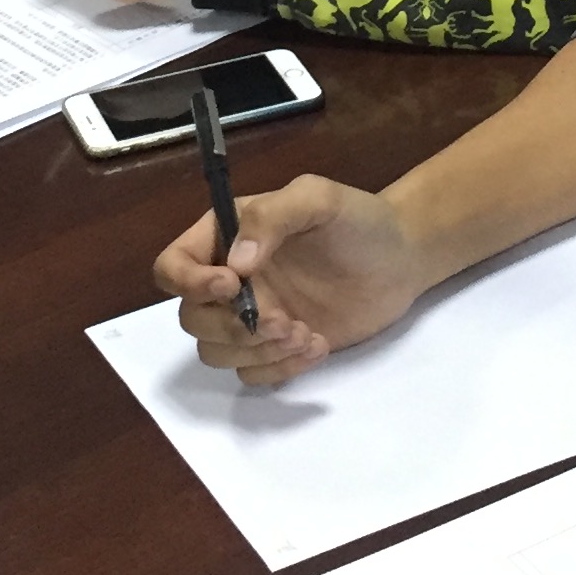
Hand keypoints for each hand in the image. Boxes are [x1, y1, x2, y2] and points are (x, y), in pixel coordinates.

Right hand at [152, 174, 431, 384]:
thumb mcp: (318, 199)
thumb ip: (274, 217)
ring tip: (304, 332)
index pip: (173, 266)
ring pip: (217, 352)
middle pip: (192, 319)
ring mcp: (253, 318)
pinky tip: (318, 344)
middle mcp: (230, 280)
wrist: (402, 259)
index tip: (232, 286)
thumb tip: (236, 261)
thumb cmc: (358, 220)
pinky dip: (279, 369)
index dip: (189, 282)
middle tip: (281, 320)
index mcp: (225, 236)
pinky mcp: (277, 348)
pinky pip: (253, 375)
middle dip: (233, 327)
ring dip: (255, 351)